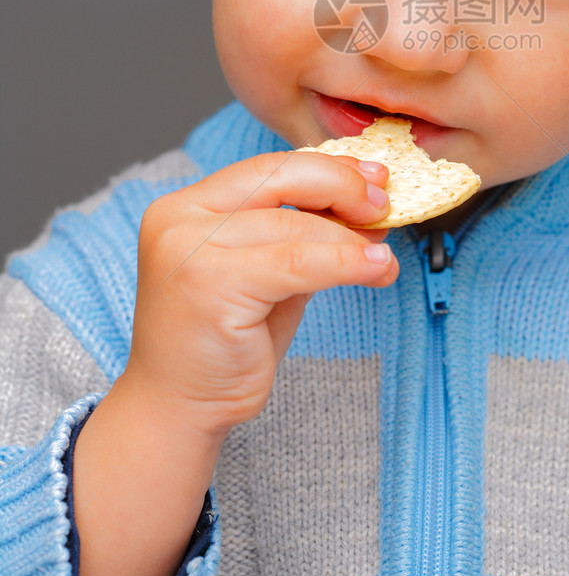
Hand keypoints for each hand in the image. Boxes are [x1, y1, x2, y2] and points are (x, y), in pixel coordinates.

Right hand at [122, 151, 395, 438]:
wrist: (178, 407)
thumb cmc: (224, 343)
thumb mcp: (267, 274)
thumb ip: (303, 237)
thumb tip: (366, 208)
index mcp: (186, 205)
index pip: (268, 168)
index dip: (327, 168)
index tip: (372, 177)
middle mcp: (180, 218)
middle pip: (279, 179)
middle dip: (342, 187)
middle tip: (383, 205)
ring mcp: (189, 250)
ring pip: (294, 226)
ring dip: (351, 239)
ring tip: (382, 257)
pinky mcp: (211, 285)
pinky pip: (297, 263)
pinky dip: (346, 262)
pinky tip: (375, 268)